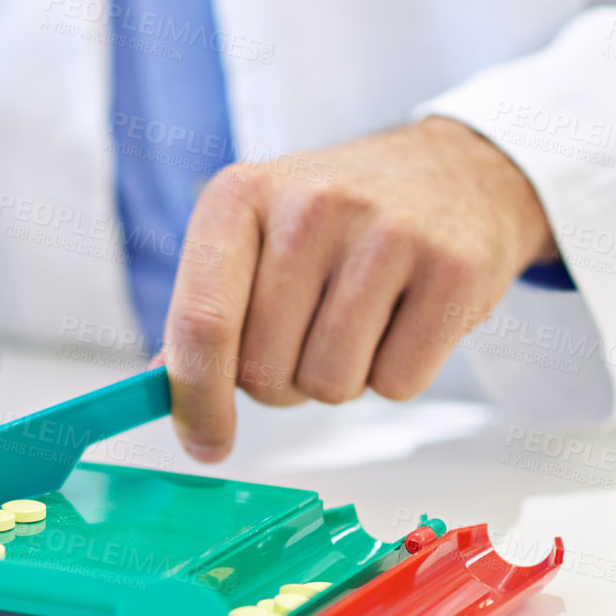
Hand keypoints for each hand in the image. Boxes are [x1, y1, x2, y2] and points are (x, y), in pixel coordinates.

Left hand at [161, 116, 554, 460]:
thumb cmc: (339, 217)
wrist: (455, 171)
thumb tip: (159, 390)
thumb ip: (206, 310)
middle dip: (279, 382)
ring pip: (329, 385)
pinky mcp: (454, 270)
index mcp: (240, 196)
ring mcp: (389, 233)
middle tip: (308, 334)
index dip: (197, 401)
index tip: (205, 443)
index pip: (202, 323)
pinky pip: (397, 385)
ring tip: (358, 321)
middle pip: (265, 371)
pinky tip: (404, 320)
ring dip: (336, 380)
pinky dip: (395, 376)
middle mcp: (311, 205)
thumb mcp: (256, 233)